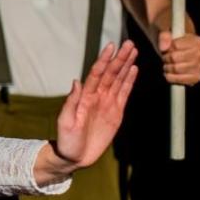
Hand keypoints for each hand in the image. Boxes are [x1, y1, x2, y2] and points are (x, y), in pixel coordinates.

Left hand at [35, 41, 138, 184]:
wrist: (75, 156)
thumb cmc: (66, 140)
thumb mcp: (66, 121)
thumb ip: (71, 102)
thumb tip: (76, 81)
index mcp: (85, 97)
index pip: (96, 74)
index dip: (104, 60)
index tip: (111, 46)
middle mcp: (97, 96)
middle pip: (110, 73)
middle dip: (120, 58)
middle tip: (129, 43)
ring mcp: (107, 103)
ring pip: (118, 80)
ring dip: (126, 66)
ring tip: (134, 51)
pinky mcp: (116, 113)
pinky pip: (124, 94)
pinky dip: (129, 82)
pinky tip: (134, 70)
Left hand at [158, 31, 199, 85]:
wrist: (172, 45)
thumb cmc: (169, 36)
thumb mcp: (164, 29)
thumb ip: (164, 35)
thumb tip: (164, 47)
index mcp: (197, 41)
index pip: (176, 46)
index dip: (167, 46)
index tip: (168, 45)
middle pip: (175, 58)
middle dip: (166, 57)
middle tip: (166, 55)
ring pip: (177, 70)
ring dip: (167, 67)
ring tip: (167, 63)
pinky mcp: (195, 77)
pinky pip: (182, 81)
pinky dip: (172, 78)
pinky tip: (169, 73)